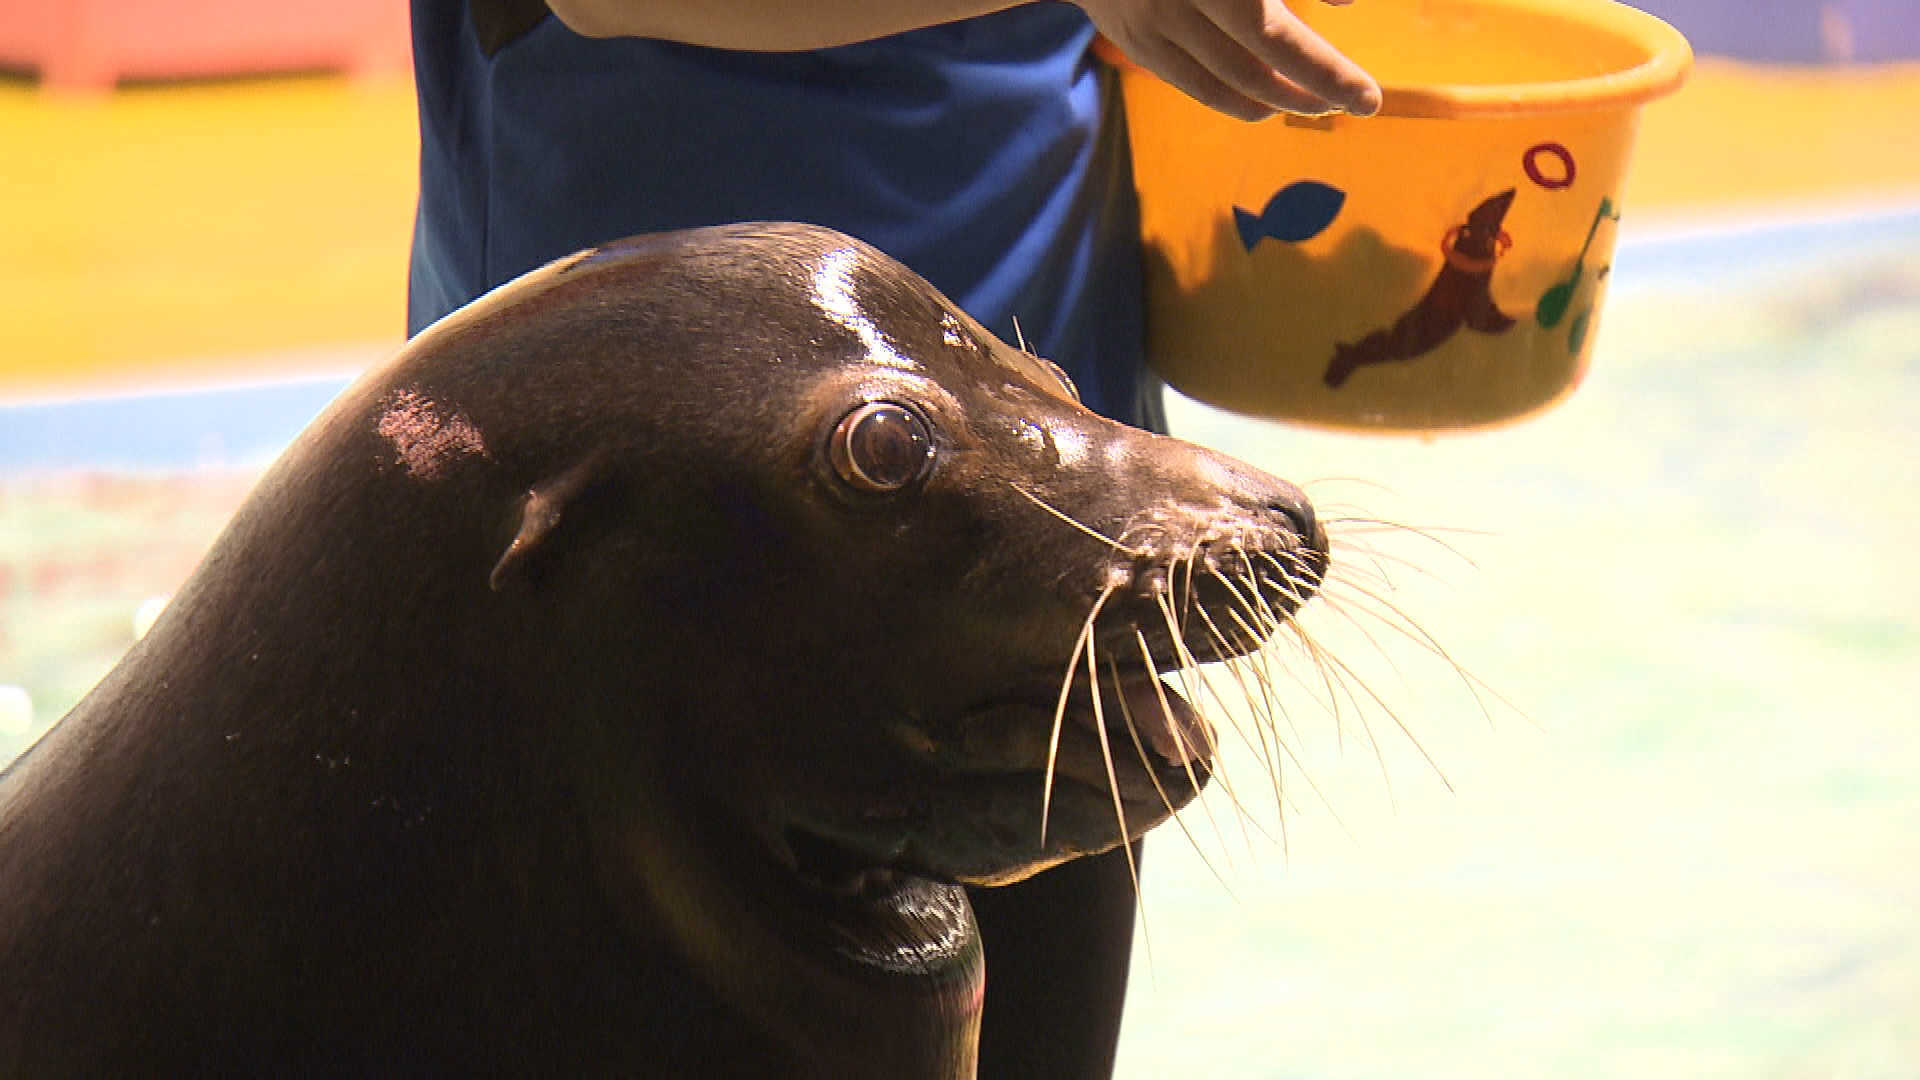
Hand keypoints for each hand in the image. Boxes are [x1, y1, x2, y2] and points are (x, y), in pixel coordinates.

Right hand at [1077, 0, 1381, 120]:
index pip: (1279, 35)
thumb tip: (1347, 3)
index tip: (1367, 98)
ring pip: (1225, 81)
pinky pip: (1192, 85)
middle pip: (1258, 62)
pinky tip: (1268, 106)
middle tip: (1355, 104)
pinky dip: (1235, 103)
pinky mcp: (1135, 40)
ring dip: (1279, 102)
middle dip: (1313, 91)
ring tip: (1319, 105)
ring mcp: (1154, 21)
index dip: (1327, 71)